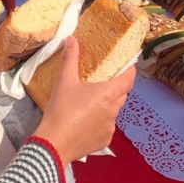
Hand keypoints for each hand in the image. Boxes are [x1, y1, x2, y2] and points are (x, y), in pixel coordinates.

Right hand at [32, 37, 135, 163]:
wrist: (54, 144)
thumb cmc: (61, 110)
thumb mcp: (64, 81)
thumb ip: (70, 58)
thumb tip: (71, 39)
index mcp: (108, 94)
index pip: (129, 80)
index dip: (130, 71)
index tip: (127, 66)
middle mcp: (113, 110)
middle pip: (121, 95)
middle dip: (115, 88)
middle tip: (102, 83)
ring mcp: (110, 127)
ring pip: (113, 112)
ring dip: (106, 106)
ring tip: (88, 104)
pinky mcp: (104, 140)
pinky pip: (106, 127)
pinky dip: (99, 122)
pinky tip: (84, 122)